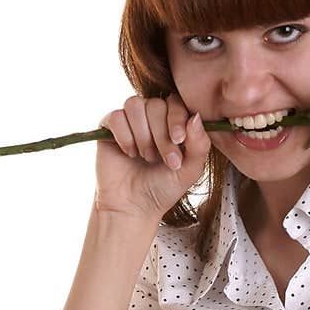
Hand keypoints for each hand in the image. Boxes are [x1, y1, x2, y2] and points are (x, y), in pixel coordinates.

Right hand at [94, 92, 210, 222]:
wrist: (134, 207)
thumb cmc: (163, 189)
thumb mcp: (190, 170)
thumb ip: (200, 145)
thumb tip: (195, 116)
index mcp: (172, 122)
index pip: (175, 102)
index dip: (177, 118)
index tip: (178, 140)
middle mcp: (150, 117)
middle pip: (156, 104)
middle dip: (161, 134)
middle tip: (164, 160)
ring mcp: (129, 120)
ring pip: (135, 105)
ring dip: (143, 134)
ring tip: (146, 157)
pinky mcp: (109, 127)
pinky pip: (116, 116)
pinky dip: (125, 136)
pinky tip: (129, 153)